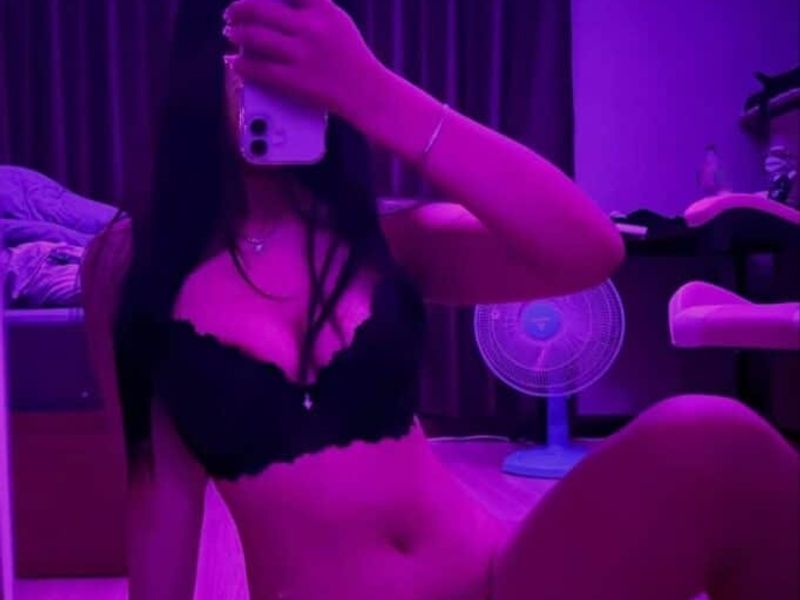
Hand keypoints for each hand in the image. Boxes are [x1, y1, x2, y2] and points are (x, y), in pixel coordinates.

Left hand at [224, 0, 385, 121]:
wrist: (367, 92)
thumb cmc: (351, 57)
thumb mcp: (337, 22)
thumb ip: (311, 8)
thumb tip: (272, 4)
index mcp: (323, 10)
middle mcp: (311, 28)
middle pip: (260, 8)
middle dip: (239, 9)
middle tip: (231, 14)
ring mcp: (303, 55)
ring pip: (255, 37)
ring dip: (236, 33)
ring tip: (231, 33)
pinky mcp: (296, 81)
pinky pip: (258, 69)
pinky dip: (240, 64)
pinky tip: (234, 61)